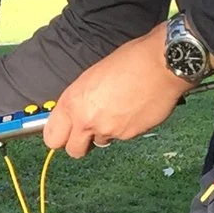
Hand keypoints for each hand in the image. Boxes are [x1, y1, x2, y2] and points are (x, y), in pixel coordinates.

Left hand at [45, 28, 195, 158]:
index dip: (60, 137)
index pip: (52, 137)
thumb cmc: (129, 61)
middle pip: (74, 151)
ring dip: (107, 132)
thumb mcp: (92, 77)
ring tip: (120, 110)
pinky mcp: (129, 135)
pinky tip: (134, 110)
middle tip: (91, 130)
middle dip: (81, 144)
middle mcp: (86, 120)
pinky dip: (127, 128)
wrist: (161, 64)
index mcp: (73, 102)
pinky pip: (122, 138)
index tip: (66, 133)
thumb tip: (77, 114)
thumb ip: (81, 101)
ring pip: (101, 143)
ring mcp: (108, 130)